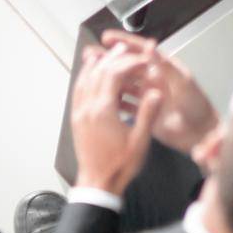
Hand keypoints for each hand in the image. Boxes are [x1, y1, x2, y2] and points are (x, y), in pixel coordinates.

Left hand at [71, 42, 161, 195]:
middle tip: (127, 48)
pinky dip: (85, 76)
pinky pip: (78, 90)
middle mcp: (88, 107)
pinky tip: (91, 71)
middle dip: (114, 57)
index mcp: (103, 111)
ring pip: (85, 78)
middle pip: (99, 71)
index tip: (144, 61)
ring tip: (110, 53)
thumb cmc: (119, 165)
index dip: (130, 63)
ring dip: (98, 63)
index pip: (114, 74)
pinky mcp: (76, 118)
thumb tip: (156, 91)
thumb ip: (148, 114)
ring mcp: (79, 112)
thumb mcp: (139, 141)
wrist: (97, 185)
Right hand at [99, 31, 218, 156]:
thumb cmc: (197, 105)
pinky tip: (102, 100)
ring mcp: (148, 96)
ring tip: (91, 75)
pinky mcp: (146, 112)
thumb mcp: (182, 82)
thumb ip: (165, 65)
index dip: (123, 43)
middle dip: (110, 59)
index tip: (107, 38)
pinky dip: (115, 100)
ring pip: (124, 84)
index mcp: (163, 68)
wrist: (201, 133)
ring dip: (109, 78)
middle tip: (91, 54)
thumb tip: (150, 45)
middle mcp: (153, 79)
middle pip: (127, 66)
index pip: (140, 51)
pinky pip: (126, 104)